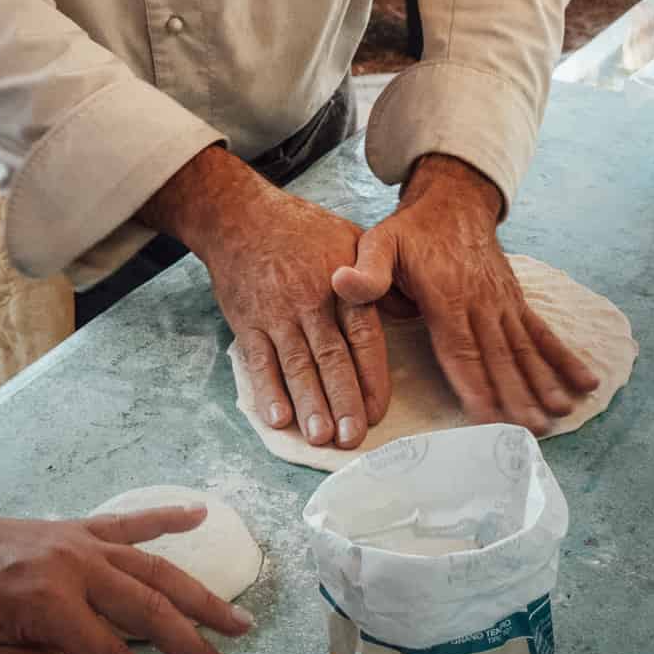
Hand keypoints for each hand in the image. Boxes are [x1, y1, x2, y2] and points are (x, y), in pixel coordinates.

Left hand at [0, 497, 251, 653]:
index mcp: (47, 603)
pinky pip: (129, 523)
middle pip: (150, 610)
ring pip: (153, 569)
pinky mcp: (74, 529)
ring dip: (199, 594)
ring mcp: (78, 542)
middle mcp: (74, 566)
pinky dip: (165, 518)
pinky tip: (200, 513)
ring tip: (238, 621)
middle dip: (195, 647)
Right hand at [158, 156, 388, 449]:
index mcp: (343, 285)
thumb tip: (411, 312)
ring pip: (297, 365)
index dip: (372, 376)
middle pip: (331, 357)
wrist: (241, 216)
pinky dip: (268, 391)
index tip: (379, 410)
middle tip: (353, 436)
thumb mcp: (352, 239)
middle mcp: (311, 300)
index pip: (363, 336)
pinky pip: (258, 362)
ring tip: (320, 437)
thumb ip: (380, 279)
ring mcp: (277, 313)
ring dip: (309, 403)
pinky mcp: (247, 321)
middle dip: (343, 400)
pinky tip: (278, 418)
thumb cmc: (302, 231)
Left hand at [334, 153, 598, 434]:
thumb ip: (367, 268)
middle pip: (499, 357)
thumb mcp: (381, 242)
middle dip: (517, 395)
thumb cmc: (412, 232)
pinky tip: (585, 382)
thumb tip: (342, 282)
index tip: (488, 415)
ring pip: (525, 349)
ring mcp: (503, 304)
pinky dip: (564, 358)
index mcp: (446, 296)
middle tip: (533, 429)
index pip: (461, 347)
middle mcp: (480, 303)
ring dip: (544, 382)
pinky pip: (542, 333)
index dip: (475, 382)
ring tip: (562, 413)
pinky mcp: (517, 302)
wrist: (454, 202)